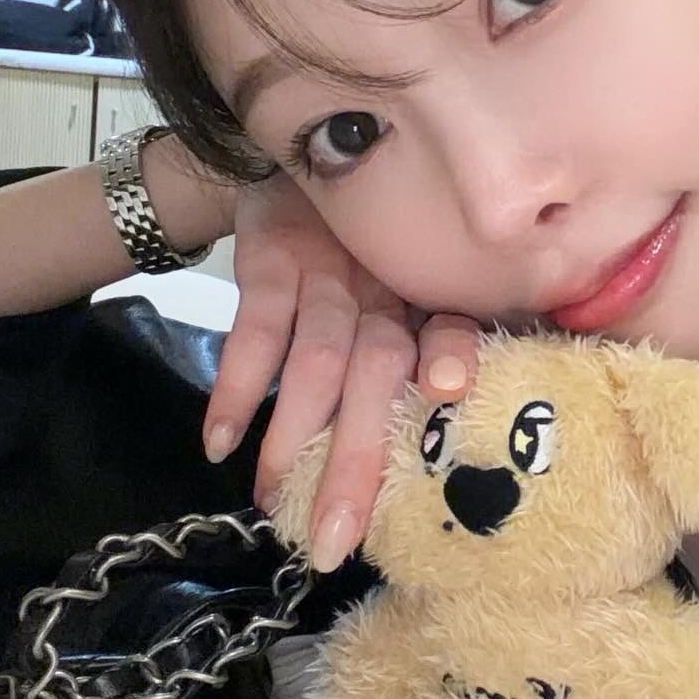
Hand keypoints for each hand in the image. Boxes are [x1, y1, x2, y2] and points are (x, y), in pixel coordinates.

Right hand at [201, 170, 477, 570]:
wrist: (308, 157)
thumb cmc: (384, 249)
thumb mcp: (426, 283)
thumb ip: (454, 344)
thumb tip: (476, 428)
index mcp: (434, 300)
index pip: (450, 331)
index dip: (451, 356)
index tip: (446, 393)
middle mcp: (388, 291)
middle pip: (378, 375)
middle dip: (357, 459)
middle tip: (334, 541)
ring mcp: (328, 275)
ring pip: (317, 360)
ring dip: (292, 435)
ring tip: (272, 501)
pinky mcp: (273, 261)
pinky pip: (255, 328)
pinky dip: (237, 385)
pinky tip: (222, 442)